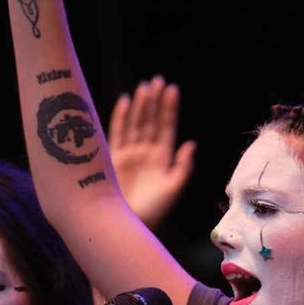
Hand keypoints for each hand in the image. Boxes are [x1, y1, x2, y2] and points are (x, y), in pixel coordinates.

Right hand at [108, 76, 195, 229]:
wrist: (126, 224)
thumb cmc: (152, 211)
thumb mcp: (172, 189)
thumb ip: (182, 167)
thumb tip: (191, 144)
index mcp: (162, 158)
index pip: (167, 128)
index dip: (170, 109)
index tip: (173, 90)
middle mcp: (146, 152)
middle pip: (151, 121)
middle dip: (154, 101)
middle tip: (157, 80)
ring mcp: (129, 153)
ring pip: (135, 123)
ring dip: (140, 105)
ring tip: (145, 87)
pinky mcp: (113, 158)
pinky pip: (117, 133)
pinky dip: (120, 117)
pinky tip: (125, 102)